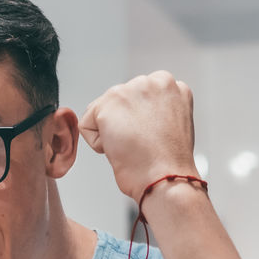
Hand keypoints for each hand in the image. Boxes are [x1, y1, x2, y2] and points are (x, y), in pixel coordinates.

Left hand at [78, 71, 198, 201]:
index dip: (140, 123)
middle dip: (124, 124)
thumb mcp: (172, 124)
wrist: (166, 178)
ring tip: (133, 147)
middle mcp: (152, 81)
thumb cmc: (169, 163)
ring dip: (112, 133)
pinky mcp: (109, 104)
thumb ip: (155, 109)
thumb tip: (134, 115)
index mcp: (170, 86)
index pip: (138, 98)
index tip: (152, 138)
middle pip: (118, 102)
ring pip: (102, 112)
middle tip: (141, 144)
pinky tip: (120, 149)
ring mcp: (130, 90)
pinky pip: (87, 125)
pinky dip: (97, 143)